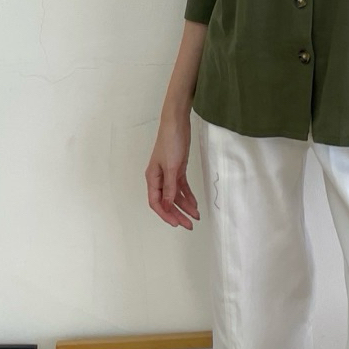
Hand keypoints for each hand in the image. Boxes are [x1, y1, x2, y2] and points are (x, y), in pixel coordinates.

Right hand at [145, 110, 200, 229]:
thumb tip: (168, 205)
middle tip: (189, 225)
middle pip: (167, 202)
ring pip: (176, 196)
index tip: (177, 223)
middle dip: (178, 214)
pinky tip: (194, 204)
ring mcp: (169, 174)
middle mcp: (159, 179)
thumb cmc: (170, 142)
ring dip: (185, 206)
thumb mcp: (171, 167)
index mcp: (152, 178)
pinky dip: (188, 196)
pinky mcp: (178, 169)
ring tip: (196, 216)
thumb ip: (170, 187)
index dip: (166, 215)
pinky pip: (182, 187)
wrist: (177, 124)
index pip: (157, 202)